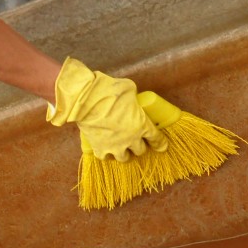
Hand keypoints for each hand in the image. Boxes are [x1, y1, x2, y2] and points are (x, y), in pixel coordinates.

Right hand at [47, 57, 167, 160]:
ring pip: (124, 158)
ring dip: (124, 152)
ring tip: (120, 147)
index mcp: (142, 125)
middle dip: (138, 145)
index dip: (160, 143)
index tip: (161, 146)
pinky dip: (105, 153)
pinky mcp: (100, 148)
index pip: (157, 139)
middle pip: (140, 151)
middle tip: (135, 140)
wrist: (86, 99)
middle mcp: (131, 139)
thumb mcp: (129, 89)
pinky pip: (105, 157)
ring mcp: (115, 146)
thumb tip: (132, 97)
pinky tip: (104, 147)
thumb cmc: (110, 91)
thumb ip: (134, 97)